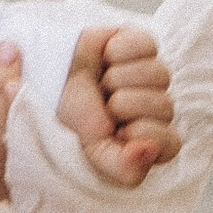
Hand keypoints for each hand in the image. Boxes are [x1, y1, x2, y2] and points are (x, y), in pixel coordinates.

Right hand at [57, 23, 180, 187]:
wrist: (42, 79)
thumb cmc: (70, 120)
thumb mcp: (93, 154)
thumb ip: (124, 167)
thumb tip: (151, 150)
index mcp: (147, 139)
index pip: (170, 143)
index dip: (141, 134)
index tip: (114, 131)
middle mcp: (153, 108)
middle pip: (165, 107)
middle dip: (125, 104)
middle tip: (103, 104)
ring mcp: (149, 75)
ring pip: (160, 75)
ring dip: (120, 77)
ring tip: (102, 82)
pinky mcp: (139, 45)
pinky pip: (148, 45)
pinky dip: (121, 50)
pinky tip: (105, 58)